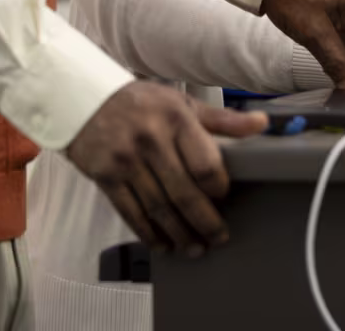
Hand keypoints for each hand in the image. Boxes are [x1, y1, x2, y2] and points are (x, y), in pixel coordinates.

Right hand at [64, 82, 266, 255]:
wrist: (82, 98)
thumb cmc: (139, 102)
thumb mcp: (181, 102)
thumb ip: (221, 119)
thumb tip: (262, 123)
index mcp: (176, 118)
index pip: (206, 164)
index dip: (219, 188)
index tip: (223, 198)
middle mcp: (151, 140)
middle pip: (184, 194)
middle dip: (205, 222)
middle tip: (218, 238)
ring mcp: (126, 161)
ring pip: (159, 209)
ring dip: (180, 234)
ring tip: (194, 248)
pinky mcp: (105, 177)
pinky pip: (131, 213)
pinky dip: (148, 234)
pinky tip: (162, 244)